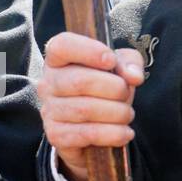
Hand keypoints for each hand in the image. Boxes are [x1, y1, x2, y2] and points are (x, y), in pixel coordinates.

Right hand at [38, 32, 144, 180]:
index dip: (88, 50)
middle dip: (114, 88)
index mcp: (58, 60)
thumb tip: (133, 77)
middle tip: (126, 95)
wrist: (94, 129)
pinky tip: (124, 133)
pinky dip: (112, 134)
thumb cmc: (104, 90)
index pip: (62, 46)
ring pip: (85, 109)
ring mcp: (49, 111)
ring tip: (127, 115)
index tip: (111, 60)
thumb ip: (130, 64)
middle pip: (80, 81)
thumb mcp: (120, 68)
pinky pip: (86, 134)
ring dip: (117, 113)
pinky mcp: (56, 135)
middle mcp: (48, 83)